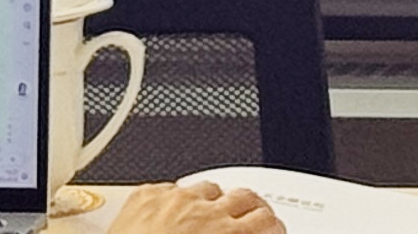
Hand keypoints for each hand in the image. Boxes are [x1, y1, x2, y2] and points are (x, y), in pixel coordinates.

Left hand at [107, 188, 284, 232]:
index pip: (266, 221)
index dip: (272, 226)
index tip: (270, 231)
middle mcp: (203, 211)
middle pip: (244, 196)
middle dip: (251, 208)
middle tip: (251, 219)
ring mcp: (173, 199)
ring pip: (208, 187)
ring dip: (214, 201)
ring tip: (210, 215)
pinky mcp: (145, 195)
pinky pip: (170, 188)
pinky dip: (176, 199)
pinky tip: (171, 214)